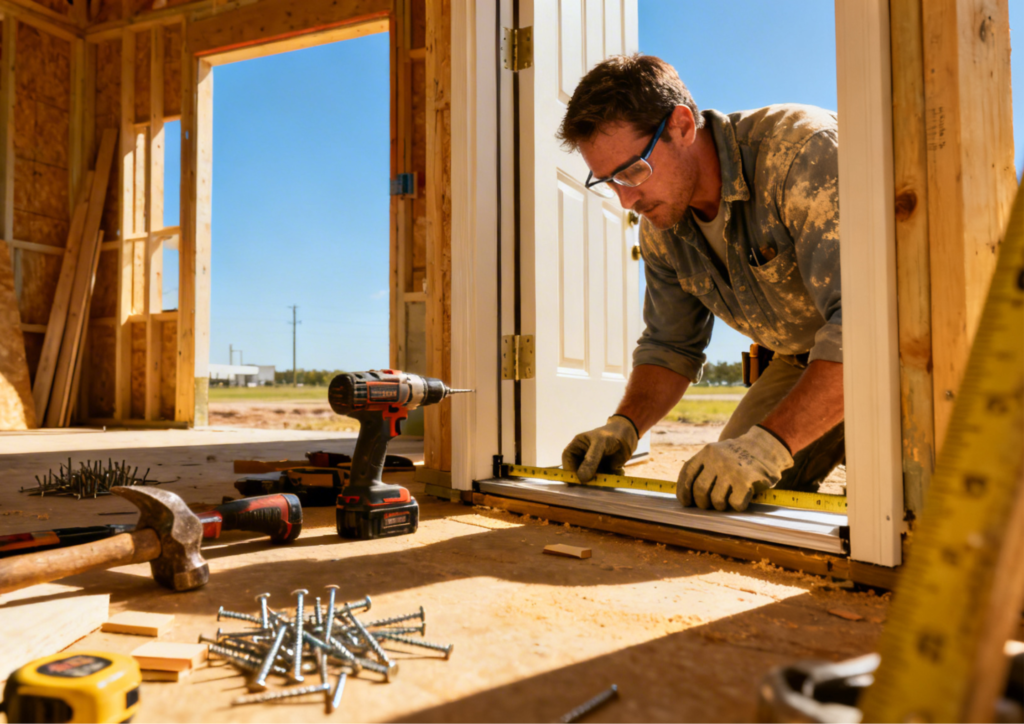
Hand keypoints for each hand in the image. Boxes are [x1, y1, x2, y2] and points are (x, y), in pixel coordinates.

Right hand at [562, 416, 638, 482]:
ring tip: (611, 473)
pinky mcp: (603, 471)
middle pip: (577, 471)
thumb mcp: (600, 444)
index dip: (569, 470)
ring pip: (590, 478)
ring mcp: (592, 465)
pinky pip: (603, 479)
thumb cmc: (611, 434)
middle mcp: (582, 457)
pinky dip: (610, 479)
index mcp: (577, 446)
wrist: (629, 435)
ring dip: (600, 480)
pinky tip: (618, 470)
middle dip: (585, 479)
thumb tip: (582, 478)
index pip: (568, 459)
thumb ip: (591, 460)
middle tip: (594, 483)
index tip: (577, 480)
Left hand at [676, 426, 793, 511]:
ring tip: (727, 500)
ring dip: (720, 506)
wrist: (768, 446)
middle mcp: (717, 460)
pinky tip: (742, 498)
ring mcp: (732, 471)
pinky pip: (735, 504)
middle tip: (708, 505)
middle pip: (699, 490)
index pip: (687, 473)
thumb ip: (704, 468)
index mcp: (707, 453)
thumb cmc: (740, 456)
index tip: (686, 502)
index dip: (683, 491)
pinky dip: (737, 506)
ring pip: (716, 500)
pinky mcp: (746, 481)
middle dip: (702, 503)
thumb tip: (689, 496)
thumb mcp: (718, 453)